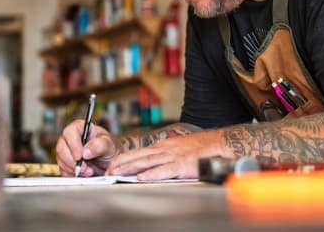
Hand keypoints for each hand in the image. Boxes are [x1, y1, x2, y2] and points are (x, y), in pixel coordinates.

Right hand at [55, 119, 121, 176]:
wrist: (112, 163)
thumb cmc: (110, 148)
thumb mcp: (110, 145)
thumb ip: (99, 145)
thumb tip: (86, 152)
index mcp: (81, 129)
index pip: (70, 132)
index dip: (73, 144)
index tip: (80, 156)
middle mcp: (72, 139)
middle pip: (61, 147)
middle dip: (72, 160)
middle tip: (85, 168)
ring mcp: (68, 152)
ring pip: (61, 160)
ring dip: (73, 169)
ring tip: (89, 171)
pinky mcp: (67, 164)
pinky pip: (63, 170)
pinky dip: (72, 175)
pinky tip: (84, 175)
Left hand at [105, 130, 220, 180]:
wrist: (216, 144)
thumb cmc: (198, 149)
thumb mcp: (176, 148)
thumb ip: (163, 155)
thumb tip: (149, 164)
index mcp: (163, 146)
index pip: (139, 152)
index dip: (124, 158)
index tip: (112, 164)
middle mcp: (164, 150)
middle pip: (139, 156)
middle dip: (122, 163)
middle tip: (108, 170)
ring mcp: (172, 157)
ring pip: (147, 162)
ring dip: (131, 167)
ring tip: (118, 173)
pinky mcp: (181, 165)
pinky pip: (164, 170)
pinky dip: (152, 174)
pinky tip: (141, 178)